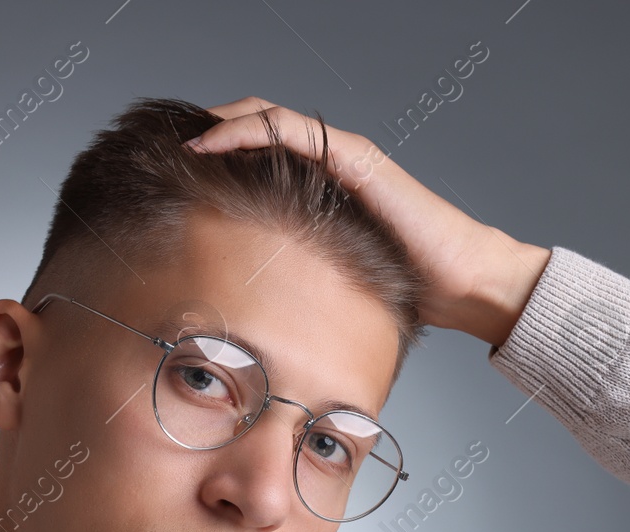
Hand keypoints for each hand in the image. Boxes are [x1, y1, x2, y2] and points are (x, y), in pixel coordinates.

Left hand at [186, 97, 551, 349]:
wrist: (464, 285)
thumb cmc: (410, 291)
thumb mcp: (333, 285)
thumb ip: (299, 280)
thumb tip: (248, 317)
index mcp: (323, 189)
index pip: (259, 152)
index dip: (217, 153)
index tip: (173, 174)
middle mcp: (331, 163)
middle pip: (255, 125)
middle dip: (208, 131)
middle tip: (165, 151)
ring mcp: (343, 155)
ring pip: (267, 116)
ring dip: (217, 123)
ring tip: (178, 141)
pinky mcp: (354, 158)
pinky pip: (290, 130)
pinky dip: (245, 131)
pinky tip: (211, 145)